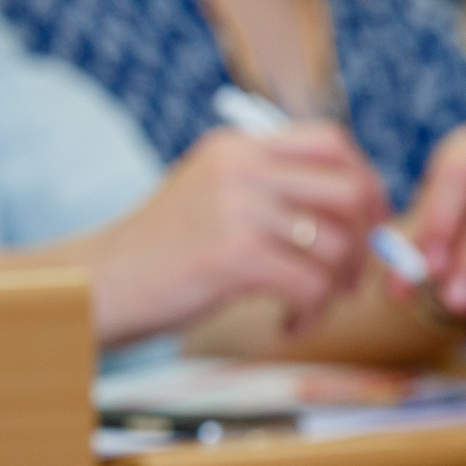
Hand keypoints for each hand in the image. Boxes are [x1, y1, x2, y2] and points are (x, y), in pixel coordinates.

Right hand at [97, 124, 390, 341]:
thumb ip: (269, 191)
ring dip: (336, 286)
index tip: (368, 223)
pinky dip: (310, 312)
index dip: (366, 182)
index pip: (332, 142)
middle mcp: (240, 168)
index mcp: (237, 148)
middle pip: (348, 190)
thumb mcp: (211, 198)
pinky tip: (288, 323)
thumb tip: (356, 210)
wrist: (97, 284)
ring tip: (309, 307)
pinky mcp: (232, 255)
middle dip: (364, 240)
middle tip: (349, 277)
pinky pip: (309, 284)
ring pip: (335, 245)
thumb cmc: (158, 254)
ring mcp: (236, 209)